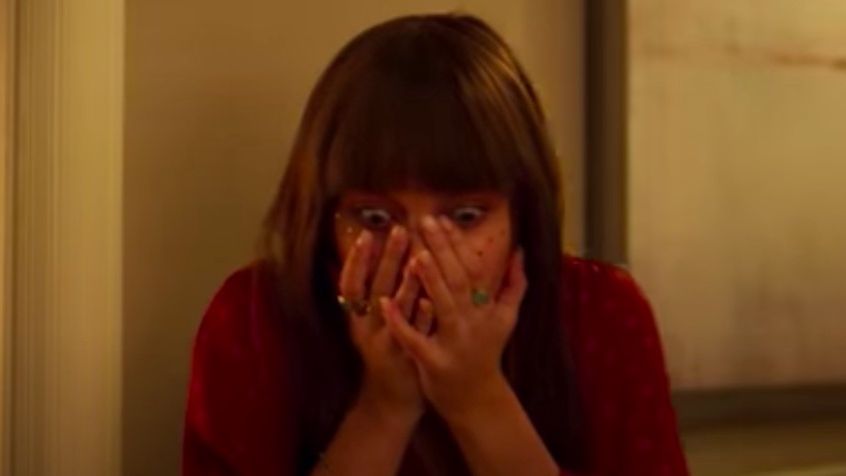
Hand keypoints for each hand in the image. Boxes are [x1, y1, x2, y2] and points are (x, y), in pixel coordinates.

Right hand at [338, 225, 433, 421]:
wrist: (391, 399)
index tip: (368, 234)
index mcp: (356, 318)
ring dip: (406, 285)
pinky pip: (414, 335)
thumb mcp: (367, 324)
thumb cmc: (382, 351)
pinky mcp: (405, 357)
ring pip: (395, 312)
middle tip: (400, 231)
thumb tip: (356, 256)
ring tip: (418, 259)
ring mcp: (386, 344)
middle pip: (375, 290)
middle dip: (387, 260)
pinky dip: (421, 317)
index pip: (350, 284)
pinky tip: (430, 300)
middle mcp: (367, 330)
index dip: (356, 260)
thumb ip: (366, 294)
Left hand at [379, 215, 527, 420]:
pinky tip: (384, 303)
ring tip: (416, 254)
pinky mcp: (434, 363)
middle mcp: (472, 321)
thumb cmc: (486, 352)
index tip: (444, 219)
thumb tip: (519, 252)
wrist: (477, 399)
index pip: (473, 269)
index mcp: (485, 308)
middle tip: (424, 222)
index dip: (459, 244)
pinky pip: (416, 340)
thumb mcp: (505, 318)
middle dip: (441, 250)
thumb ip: (514, 284)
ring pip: (442, 306)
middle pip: (458, 281)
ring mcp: (454, 342)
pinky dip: (401, 322)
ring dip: (429, 280)